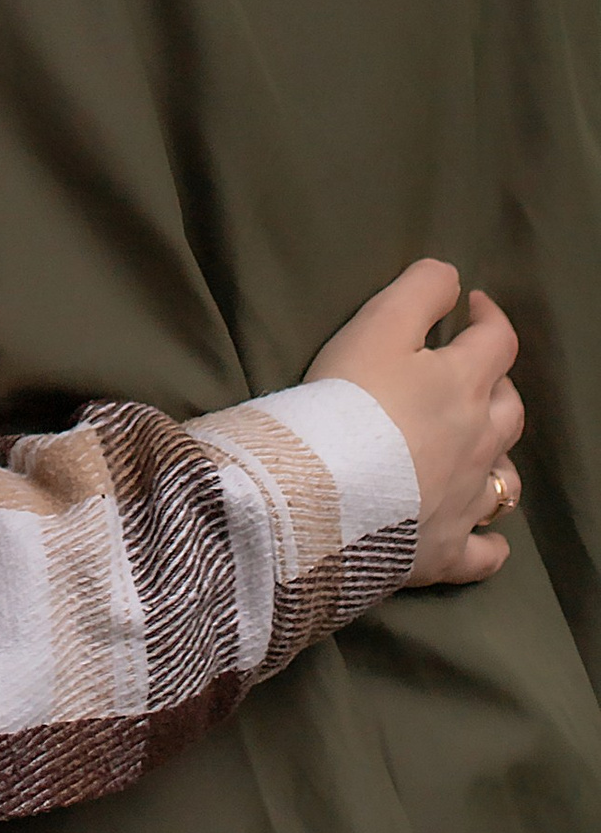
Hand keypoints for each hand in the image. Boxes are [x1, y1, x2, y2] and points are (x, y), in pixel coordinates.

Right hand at [309, 259, 522, 586]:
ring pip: (505, 479)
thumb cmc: (346, 400)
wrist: (323, 490)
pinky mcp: (447, 551)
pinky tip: (484, 539)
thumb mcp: (376, 325)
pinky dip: (490, 544)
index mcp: (463, 385)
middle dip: (496, 384)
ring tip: (478, 451)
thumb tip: (453, 278)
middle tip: (469, 372)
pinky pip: (485, 554)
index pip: (496, 340)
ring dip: (498, 460)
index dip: (488, 316)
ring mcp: (467, 501)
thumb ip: (418, 292)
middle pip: (508, 409)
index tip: (472, 304)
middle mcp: (479, 443)